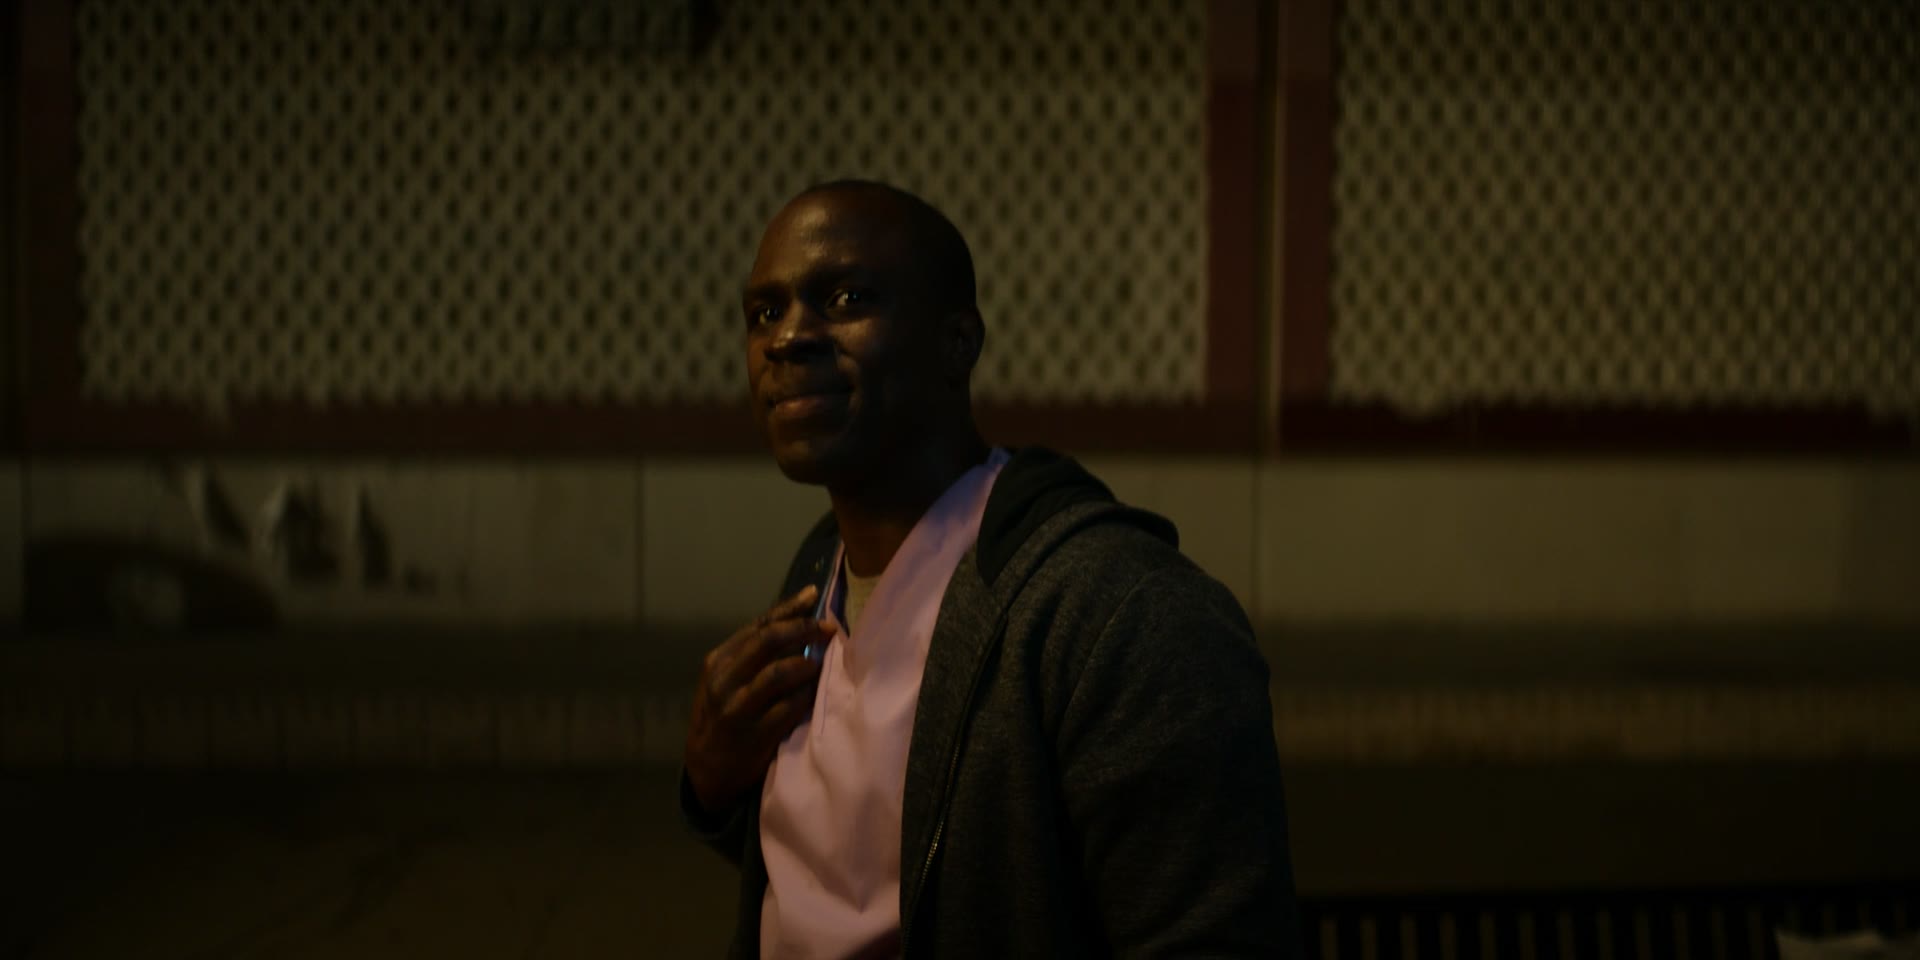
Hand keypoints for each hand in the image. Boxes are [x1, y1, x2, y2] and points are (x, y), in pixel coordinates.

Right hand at [684, 585, 832, 815]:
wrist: (707, 769)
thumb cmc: (723, 717)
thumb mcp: (726, 682)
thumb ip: (753, 657)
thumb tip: (797, 622)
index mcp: (718, 661)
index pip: (758, 625)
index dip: (789, 608)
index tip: (814, 595)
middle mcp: (724, 680)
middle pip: (768, 640)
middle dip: (803, 629)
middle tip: (828, 628)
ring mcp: (738, 707)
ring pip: (779, 672)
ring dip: (807, 664)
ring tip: (822, 664)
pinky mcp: (755, 733)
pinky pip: (790, 707)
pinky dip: (808, 695)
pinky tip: (816, 692)